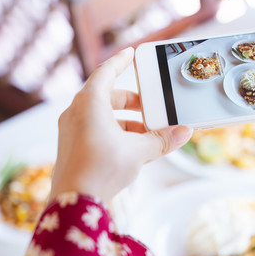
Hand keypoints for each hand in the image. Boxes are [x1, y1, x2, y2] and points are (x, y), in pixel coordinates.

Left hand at [49, 47, 192, 202]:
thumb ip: (162, 140)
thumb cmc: (102, 168)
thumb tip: (184, 132)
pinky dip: (114, 133)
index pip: (106, 72)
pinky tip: (132, 150)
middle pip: (106, 96)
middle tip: (149, 106)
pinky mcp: (71, 147)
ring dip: (125, 121)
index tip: (131, 54)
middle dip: (130, 101)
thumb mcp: (139, 151)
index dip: (121, 61)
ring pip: (101, 116)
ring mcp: (71, 130)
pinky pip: (95, 131)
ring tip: (146, 136)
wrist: (74, 202)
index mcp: (89, 103)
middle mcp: (76, 112)